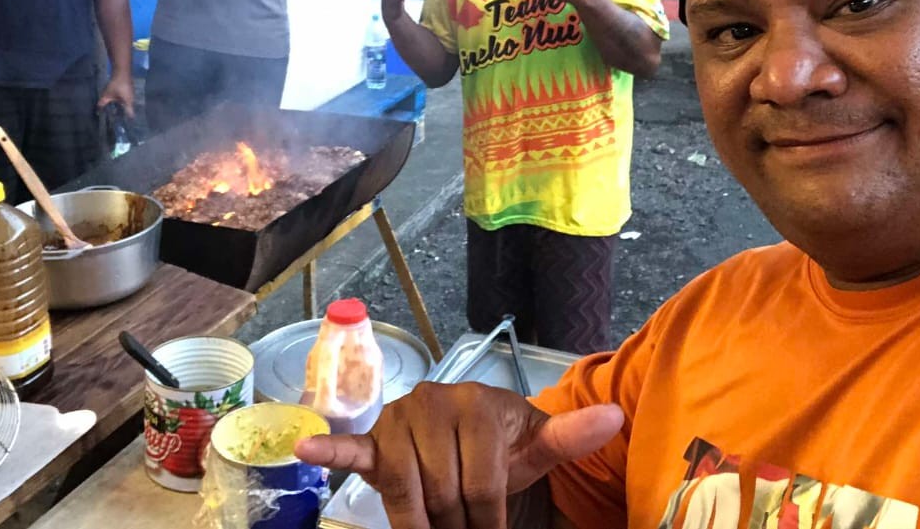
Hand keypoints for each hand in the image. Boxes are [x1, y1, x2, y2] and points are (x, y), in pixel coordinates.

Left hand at [97, 71, 134, 119]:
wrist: (122, 71)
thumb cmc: (116, 84)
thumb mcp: (107, 94)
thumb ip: (103, 102)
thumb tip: (98, 110)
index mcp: (128, 103)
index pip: (130, 115)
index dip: (126, 120)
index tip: (121, 124)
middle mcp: (132, 100)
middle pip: (128, 110)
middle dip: (122, 114)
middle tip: (114, 118)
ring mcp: (131, 94)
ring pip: (127, 104)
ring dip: (121, 107)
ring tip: (113, 110)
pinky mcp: (129, 90)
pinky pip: (126, 99)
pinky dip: (121, 101)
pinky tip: (115, 101)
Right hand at [295, 382, 622, 528]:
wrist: (474, 427)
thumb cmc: (506, 443)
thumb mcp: (538, 446)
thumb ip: (570, 436)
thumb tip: (616, 414)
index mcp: (477, 405)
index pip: (481, 486)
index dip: (489, 521)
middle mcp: (434, 403)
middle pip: (444, 494)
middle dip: (457, 523)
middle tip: (465, 528)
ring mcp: (400, 419)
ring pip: (407, 492)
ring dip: (420, 520)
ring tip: (437, 526)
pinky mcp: (375, 436)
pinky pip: (351, 445)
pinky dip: (328, 448)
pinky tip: (304, 448)